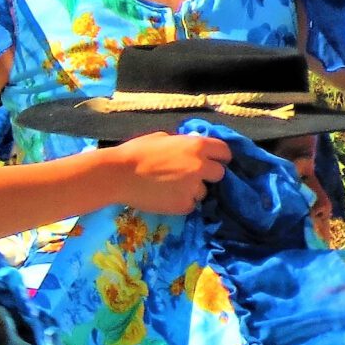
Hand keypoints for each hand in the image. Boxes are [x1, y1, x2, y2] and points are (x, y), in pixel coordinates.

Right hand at [108, 133, 231, 214]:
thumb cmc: (137, 152)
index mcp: (197, 146)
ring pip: (203, 192)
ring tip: (172, 188)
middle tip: (192, 176)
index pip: (225, 152)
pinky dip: (181, 203)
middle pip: (219, 174)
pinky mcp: (184, 206)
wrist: (119, 175)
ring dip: (193, 191)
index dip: (219, 157)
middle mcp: (200, 167)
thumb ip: (183, 144)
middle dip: (208, 175)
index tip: (213, 161)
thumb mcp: (164, 138)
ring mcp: (193, 188)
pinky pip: (190, 205)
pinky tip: (166, 197)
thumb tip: (191, 149)